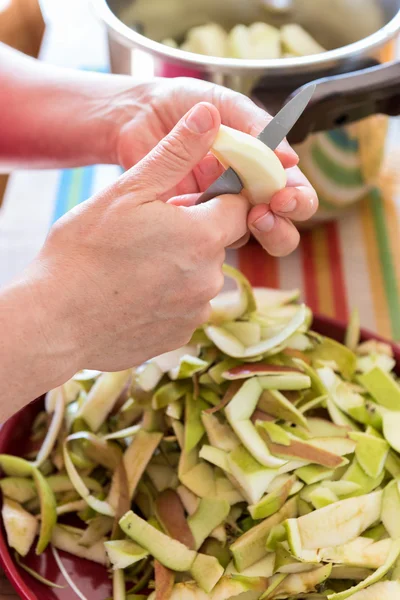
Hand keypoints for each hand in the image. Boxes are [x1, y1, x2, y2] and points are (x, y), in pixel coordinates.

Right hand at [27, 103, 248, 376]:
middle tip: (147, 234)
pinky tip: (133, 293)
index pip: (237, 207)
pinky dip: (168, 298)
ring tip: (135, 266)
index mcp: (203, 235)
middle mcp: (209, 277)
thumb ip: (175, 153)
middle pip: (217, 243)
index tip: (184, 201)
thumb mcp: (128, 191)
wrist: (55, 321)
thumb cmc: (84, 252)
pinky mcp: (180, 335)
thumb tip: (209, 115)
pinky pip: (185, 307)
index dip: (214, 200)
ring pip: (200, 276)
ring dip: (179, 267)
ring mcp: (195, 311)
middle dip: (192, 233)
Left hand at [113, 77, 317, 255]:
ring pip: (244, 237)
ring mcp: (217, 209)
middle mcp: (245, 192)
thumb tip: (290, 159)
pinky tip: (184, 203)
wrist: (136, 114)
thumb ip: (256, 126)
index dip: (297, 200)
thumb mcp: (225, 105)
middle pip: (278, 226)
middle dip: (279, 229)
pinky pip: (202, 233)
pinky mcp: (188, 220)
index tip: (282, 198)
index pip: (294, 192)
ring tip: (222, 213)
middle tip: (262, 216)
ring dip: (240, 231)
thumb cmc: (185, 103)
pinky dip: (198, 224)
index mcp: (262, 165)